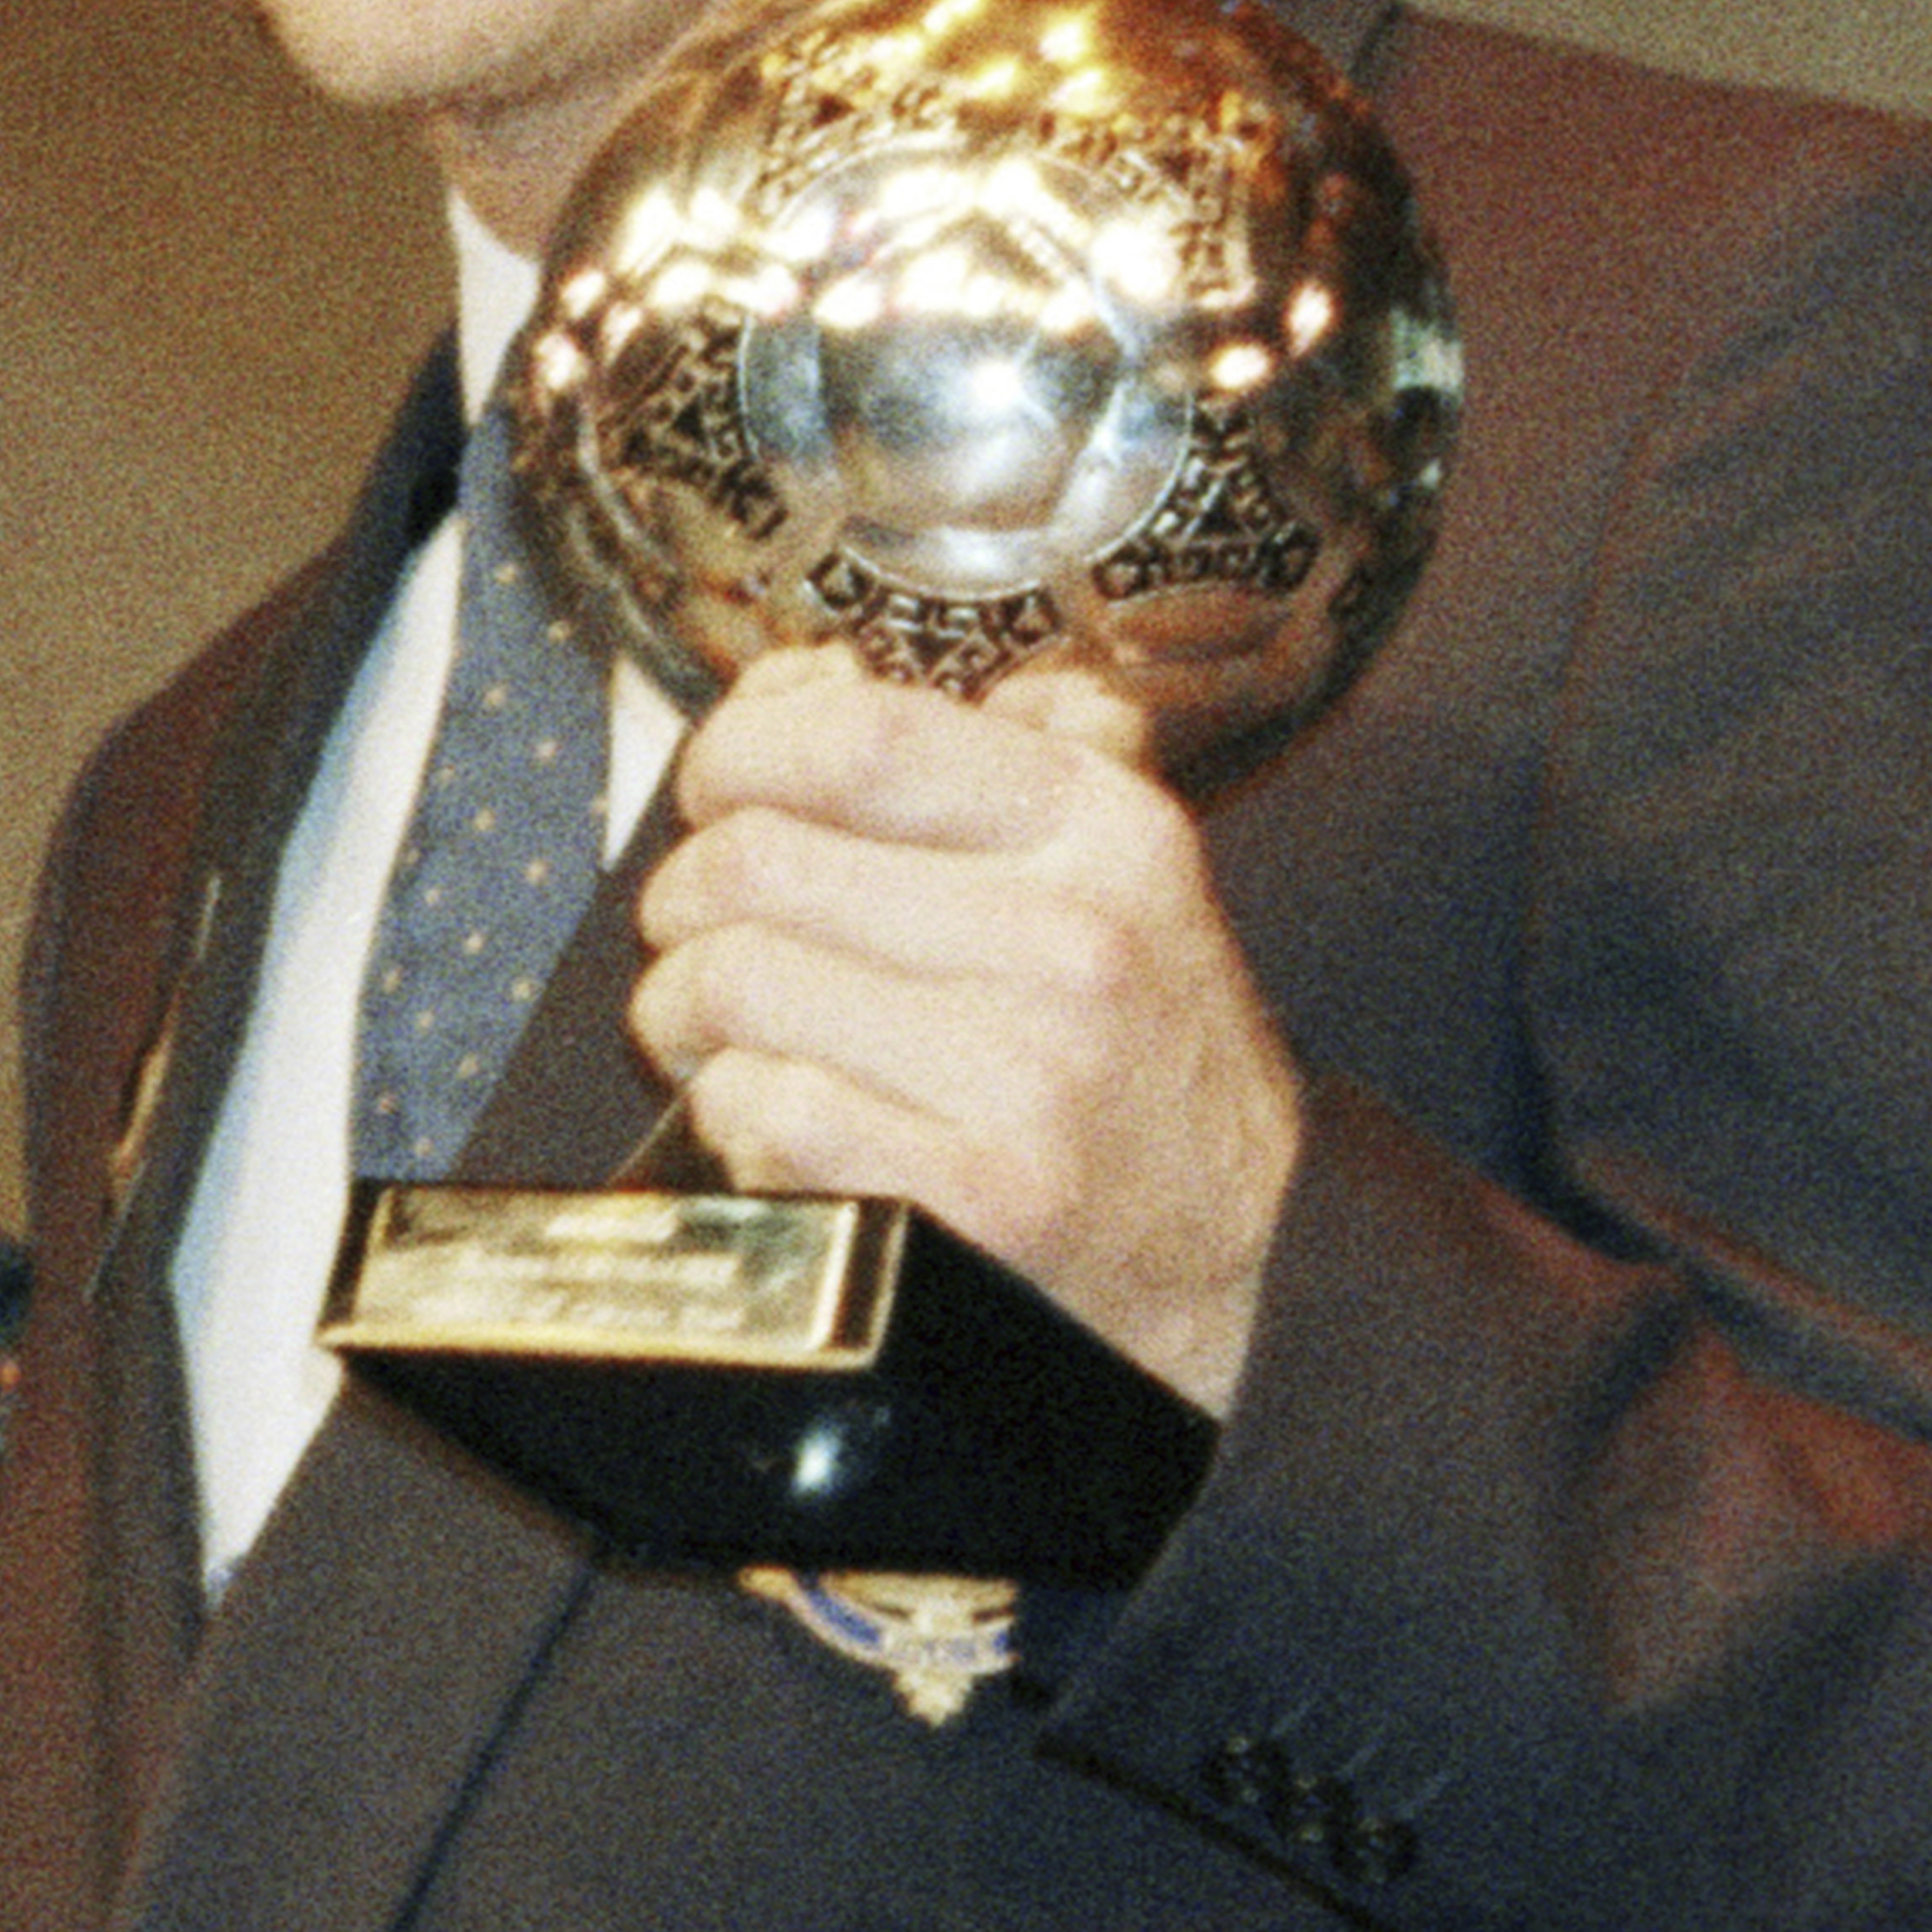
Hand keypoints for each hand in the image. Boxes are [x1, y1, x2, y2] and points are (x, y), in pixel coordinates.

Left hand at [632, 642, 1301, 1408]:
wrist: (1247, 1255)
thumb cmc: (1138, 1051)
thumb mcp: (1119, 865)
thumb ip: (997, 746)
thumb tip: (811, 676)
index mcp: (1102, 829)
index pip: (856, 735)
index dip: (736, 751)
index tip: (716, 789)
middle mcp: (1072, 939)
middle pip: (752, 862)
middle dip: (685, 903)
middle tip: (700, 937)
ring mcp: (1026, 1073)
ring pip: (732, 984)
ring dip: (686, 1014)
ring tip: (722, 1034)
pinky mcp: (976, 1197)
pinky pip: (759, 1110)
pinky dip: (734, 1116)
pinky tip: (781, 1124)